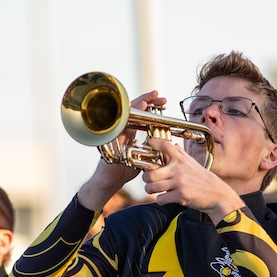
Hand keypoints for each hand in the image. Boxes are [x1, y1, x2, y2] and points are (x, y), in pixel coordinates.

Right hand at [76, 89, 167, 212]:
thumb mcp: (142, 157)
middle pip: (132, 109)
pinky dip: (128, 118)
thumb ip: (150, 149)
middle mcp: (121, 129)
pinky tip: (137, 112)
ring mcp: (114, 133)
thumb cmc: (124, 170)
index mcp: (129, 132)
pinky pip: (119, 126)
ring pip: (125, 114)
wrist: (110, 182)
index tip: (161, 101)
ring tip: (148, 99)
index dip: (150, 105)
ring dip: (137, 105)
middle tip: (158, 95)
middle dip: (146, 100)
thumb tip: (166, 144)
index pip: (139, 114)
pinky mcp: (110, 140)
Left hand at [140, 138, 242, 221]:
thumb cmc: (203, 179)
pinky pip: (160, 199)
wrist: (217, 195)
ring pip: (152, 187)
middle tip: (149, 181)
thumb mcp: (193, 163)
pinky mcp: (181, 196)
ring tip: (155, 190)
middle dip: (146, 179)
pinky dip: (160, 200)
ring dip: (151, 190)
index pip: (165, 146)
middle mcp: (179, 169)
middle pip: (150, 173)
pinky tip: (166, 198)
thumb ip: (181, 154)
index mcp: (181, 160)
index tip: (149, 144)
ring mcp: (180, 183)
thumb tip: (173, 145)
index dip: (154, 143)